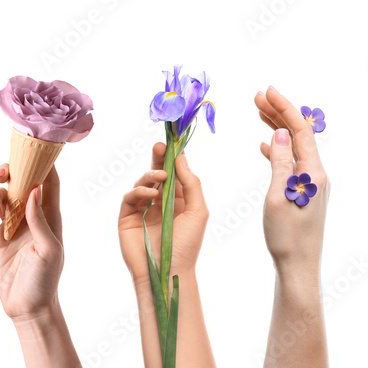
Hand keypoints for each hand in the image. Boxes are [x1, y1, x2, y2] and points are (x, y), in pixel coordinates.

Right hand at [0, 164, 63, 320]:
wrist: (26, 306)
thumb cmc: (45, 280)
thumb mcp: (49, 251)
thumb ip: (41, 220)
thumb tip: (35, 190)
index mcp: (49, 214)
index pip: (48, 180)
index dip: (41, 162)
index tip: (30, 149)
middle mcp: (29, 214)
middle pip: (17, 180)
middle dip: (7, 171)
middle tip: (0, 174)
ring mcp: (9, 224)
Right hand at [117, 143, 207, 286]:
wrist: (168, 270)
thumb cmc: (187, 245)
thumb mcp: (198, 211)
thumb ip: (191, 183)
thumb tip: (180, 158)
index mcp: (179, 201)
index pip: (174, 174)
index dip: (172, 158)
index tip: (172, 143)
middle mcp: (160, 203)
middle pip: (156, 174)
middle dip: (157, 159)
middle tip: (159, 146)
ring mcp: (142, 210)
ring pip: (142, 183)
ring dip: (150, 176)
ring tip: (159, 177)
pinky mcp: (127, 217)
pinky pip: (130, 197)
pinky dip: (139, 191)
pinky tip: (151, 195)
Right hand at [254, 87, 328, 271]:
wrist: (298, 265)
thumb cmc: (286, 236)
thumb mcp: (278, 196)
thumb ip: (279, 163)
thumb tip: (279, 133)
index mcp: (312, 172)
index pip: (299, 131)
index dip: (284, 108)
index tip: (267, 91)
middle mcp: (316, 174)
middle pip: (298, 135)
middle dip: (279, 113)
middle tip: (257, 96)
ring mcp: (310, 183)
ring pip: (294, 147)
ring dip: (277, 128)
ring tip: (259, 112)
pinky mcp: (303, 193)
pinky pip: (291, 162)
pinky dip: (277, 150)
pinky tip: (265, 145)